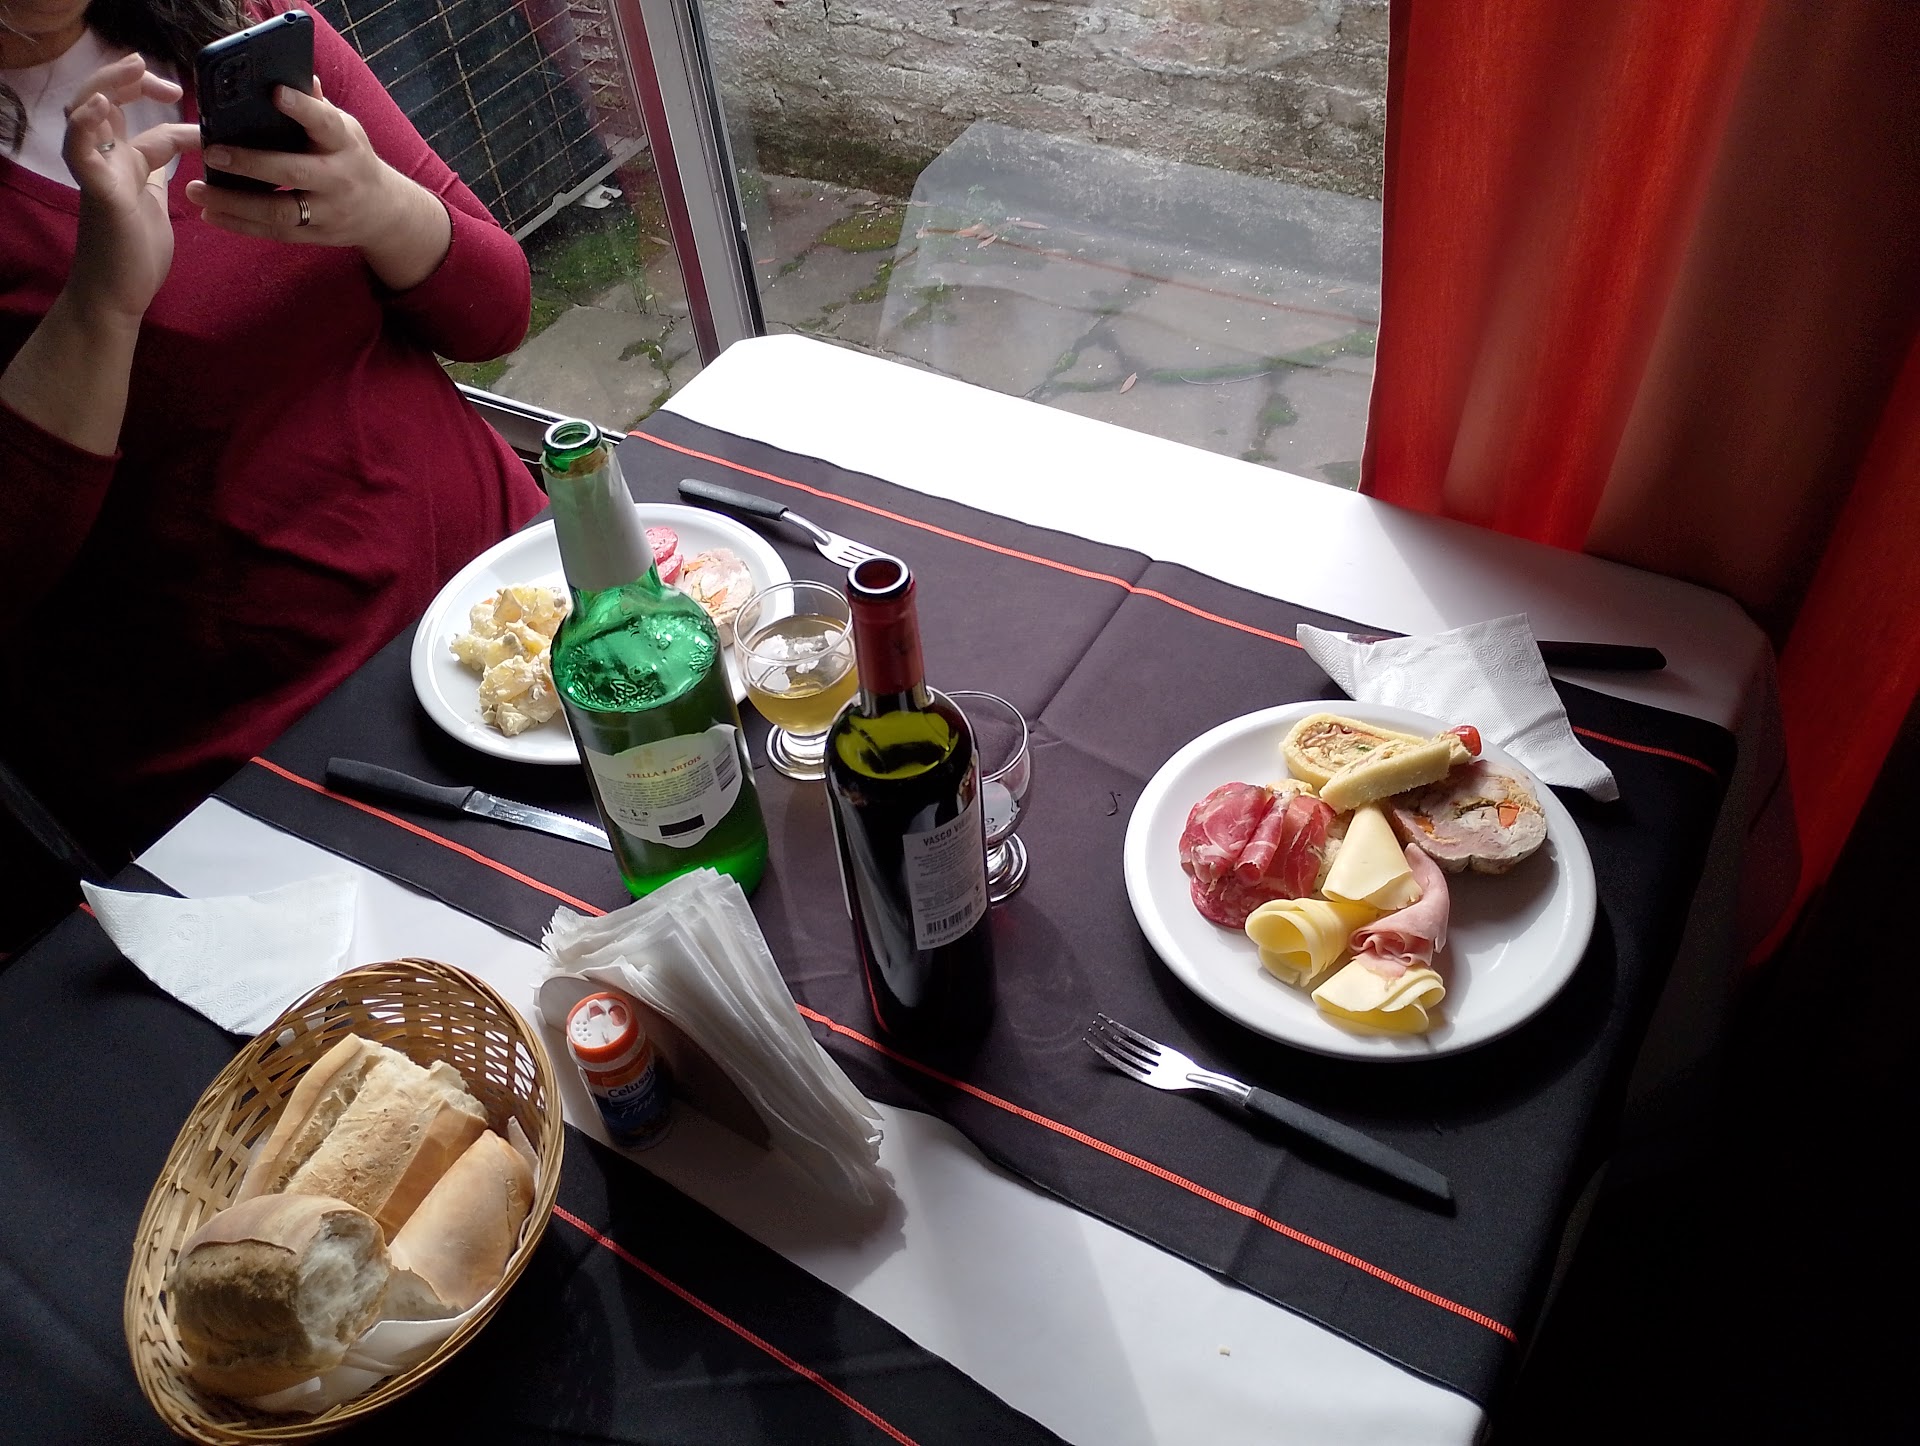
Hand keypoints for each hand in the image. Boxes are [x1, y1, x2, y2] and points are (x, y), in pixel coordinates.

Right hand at [61, 54, 201, 326]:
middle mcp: (107, 162)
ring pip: (86, 115)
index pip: (144, 122)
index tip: (188, 100)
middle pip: (105, 102)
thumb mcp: (155, 203)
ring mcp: (99, 174)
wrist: (116, 296)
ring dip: (107, 87)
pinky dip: (83, 126)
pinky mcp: (98, 193)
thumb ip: (161, 175)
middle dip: (128, 79)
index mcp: (126, 164)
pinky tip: (98, 108)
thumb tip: (188, 152)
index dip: (164, 107)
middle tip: (162, 76)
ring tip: (132, 70)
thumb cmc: (134, 253)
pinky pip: (80, 152)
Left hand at [185, 79, 451, 290]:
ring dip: (235, 202)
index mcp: (345, 145)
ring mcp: (328, 212)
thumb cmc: (353, 160)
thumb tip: (292, 74)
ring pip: (279, 210)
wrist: (385, 213)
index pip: (325, 123)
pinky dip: (240, 225)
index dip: (302, 108)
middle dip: (252, 163)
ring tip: (197, 190)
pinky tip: (210, 214)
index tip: (275, 92)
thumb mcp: (346, 130)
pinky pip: (274, 232)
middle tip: (213, 152)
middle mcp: (338, 179)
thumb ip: (317, 107)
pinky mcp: (316, 236)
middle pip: (294, 172)